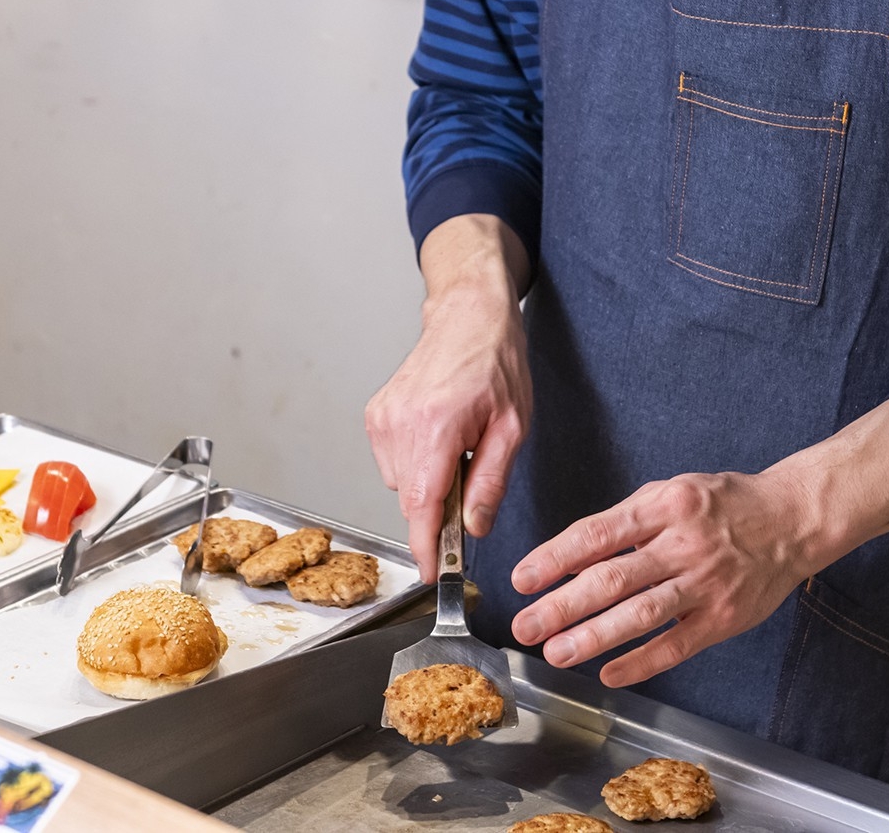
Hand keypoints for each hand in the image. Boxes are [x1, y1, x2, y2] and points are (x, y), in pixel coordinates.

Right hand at [365, 215, 531, 581]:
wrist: (466, 314)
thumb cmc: (495, 361)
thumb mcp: (512, 426)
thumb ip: (491, 481)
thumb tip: (475, 527)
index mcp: (437, 427)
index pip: (422, 505)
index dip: (427, 547)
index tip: (432, 574)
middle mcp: (400, 424)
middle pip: (412, 499)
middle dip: (440, 508)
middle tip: (471, 484)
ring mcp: (382, 419)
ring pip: (401, 483)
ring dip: (428, 482)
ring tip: (457, 445)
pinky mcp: (375, 416)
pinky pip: (392, 463)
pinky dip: (415, 463)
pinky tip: (437, 435)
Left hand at [509, 399, 888, 686]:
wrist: (794, 518)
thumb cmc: (725, 504)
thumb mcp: (670, 493)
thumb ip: (623, 523)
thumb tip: (570, 556)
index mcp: (665, 506)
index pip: (597, 534)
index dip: (554, 558)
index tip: (522, 578)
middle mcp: (684, 544)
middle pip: (613, 578)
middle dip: (562, 605)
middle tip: (525, 624)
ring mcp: (706, 584)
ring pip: (641, 615)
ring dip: (594, 636)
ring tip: (556, 652)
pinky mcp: (725, 618)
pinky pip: (677, 644)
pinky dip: (641, 662)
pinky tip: (609, 672)